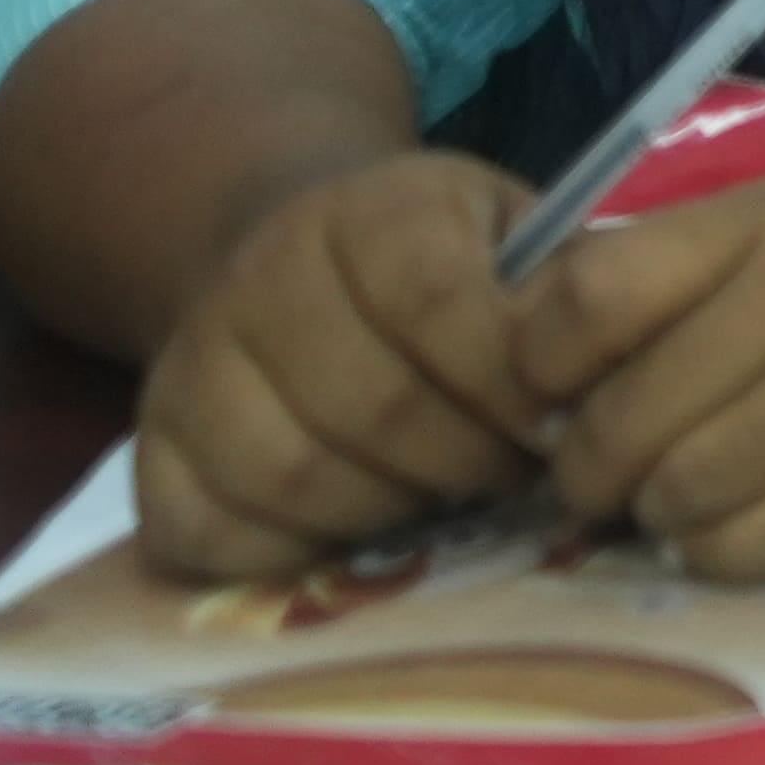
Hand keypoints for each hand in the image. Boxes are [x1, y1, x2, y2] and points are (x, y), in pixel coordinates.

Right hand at [135, 148, 547, 579]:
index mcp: (368, 211)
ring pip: (293, 477)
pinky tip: (349, 530)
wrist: (293, 251)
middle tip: (510, 475)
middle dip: (465, 461)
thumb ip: (564, 293)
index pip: (435, 302)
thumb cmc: (442, 259)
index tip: (558, 426)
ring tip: (440, 497)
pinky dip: (289, 552)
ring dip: (388, 511)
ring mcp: (190, 364)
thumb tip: (615, 380)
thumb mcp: (514, 234)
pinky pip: (208, 532)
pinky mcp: (149, 447)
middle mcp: (261, 277)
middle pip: (372, 406)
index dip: (507, 382)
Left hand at [507, 129, 764, 582]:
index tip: (559, 396)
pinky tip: (750, 535)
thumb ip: (713, 265)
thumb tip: (575, 364)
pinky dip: (736, 555)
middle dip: (592, 475)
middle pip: (620, 426)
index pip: (581, 306)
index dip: (540, 371)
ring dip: (664, 521)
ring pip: (687, 497)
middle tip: (613, 481)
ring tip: (687, 509)